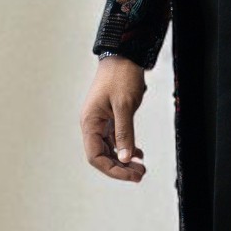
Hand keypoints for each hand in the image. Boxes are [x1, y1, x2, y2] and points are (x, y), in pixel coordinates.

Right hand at [82, 56, 147, 181]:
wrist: (123, 56)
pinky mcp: (109, 118)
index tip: (131, 174)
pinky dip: (126, 148)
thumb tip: (124, 158)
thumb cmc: (121, 76)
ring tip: (140, 167)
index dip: (112, 169)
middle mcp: (92, 124)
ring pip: (109, 149)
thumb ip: (124, 133)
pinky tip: (137, 154)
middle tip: (140, 174)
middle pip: (102, 156)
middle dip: (120, 168)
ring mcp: (100, 121)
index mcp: (90, 122)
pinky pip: (115, 140)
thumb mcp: (124, 106)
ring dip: (123, 160)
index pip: (95, 157)